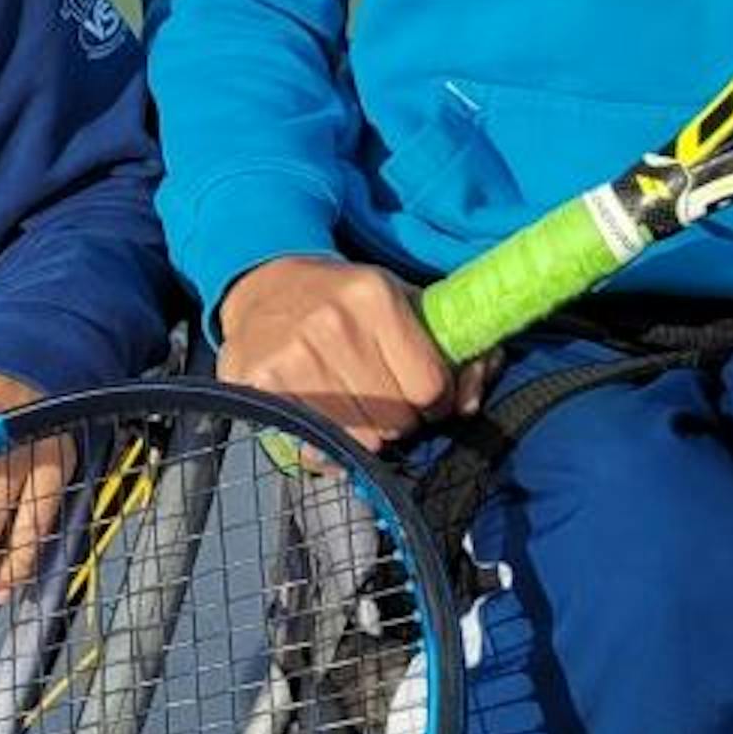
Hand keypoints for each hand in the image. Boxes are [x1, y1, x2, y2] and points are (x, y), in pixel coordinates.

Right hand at [213, 256, 487, 448]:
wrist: (263, 285)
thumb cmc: (344, 299)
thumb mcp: (403, 301)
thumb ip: (454, 348)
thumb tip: (471, 403)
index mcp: (375, 297)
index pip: (429, 387)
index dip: (435, 400)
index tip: (423, 395)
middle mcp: (334, 324)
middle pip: (398, 420)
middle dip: (400, 418)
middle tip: (383, 396)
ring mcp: (294, 355)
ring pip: (362, 440)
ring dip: (366, 433)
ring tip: (352, 403)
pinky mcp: (262, 383)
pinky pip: (318, 448)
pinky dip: (330, 443)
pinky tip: (325, 415)